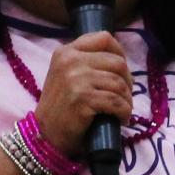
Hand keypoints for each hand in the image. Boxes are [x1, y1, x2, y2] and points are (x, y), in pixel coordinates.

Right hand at [35, 32, 133, 158]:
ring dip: (127, 100)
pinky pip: (117, 102)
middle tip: (125, 96)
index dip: (120, 53)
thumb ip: (85, 62)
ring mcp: (76, 79)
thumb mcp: (66, 75)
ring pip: (119, 83)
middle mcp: (70, 61)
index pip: (104, 38)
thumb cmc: (60, 108)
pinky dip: (124, 112)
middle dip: (127, 81)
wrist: (46, 136)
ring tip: (123, 110)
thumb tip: (120, 60)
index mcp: (66, 52)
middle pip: (117, 62)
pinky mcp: (83, 98)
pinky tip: (121, 119)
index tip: (122, 71)